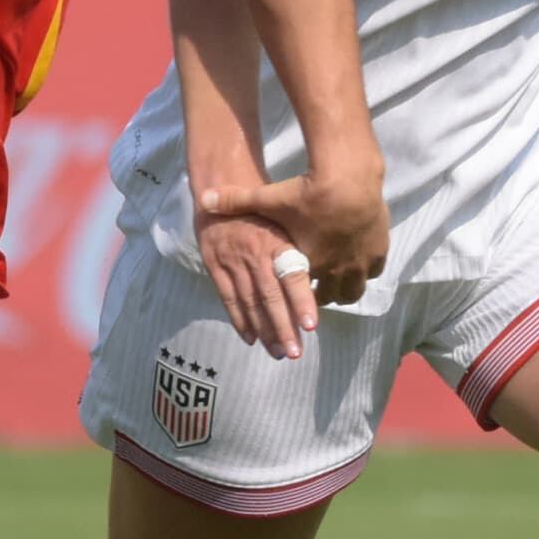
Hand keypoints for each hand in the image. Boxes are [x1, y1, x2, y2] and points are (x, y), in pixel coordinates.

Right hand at [197, 211, 322, 360]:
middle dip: (283, 327)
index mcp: (277, 242)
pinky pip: (228, 298)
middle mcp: (255, 254)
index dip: (301, 301)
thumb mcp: (284, 222)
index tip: (311, 325)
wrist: (222, 187)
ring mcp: (233, 261)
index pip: (291, 276)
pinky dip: (239, 320)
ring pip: (250, 302)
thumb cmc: (263, 210)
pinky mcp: (215, 266)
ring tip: (278, 351)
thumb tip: (322, 283)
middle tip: (295, 351)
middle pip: (270, 297)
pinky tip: (251, 338)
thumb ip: (298, 250)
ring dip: (264, 330)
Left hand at [202, 153, 385, 306]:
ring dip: (344, 291)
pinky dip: (366, 270)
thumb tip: (204, 199)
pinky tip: (360, 264)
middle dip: (319, 304)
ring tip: (336, 286)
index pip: (301, 295)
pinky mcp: (378, 249)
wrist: (349, 178)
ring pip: (354, 291)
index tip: (289, 302)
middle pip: (330, 299)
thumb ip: (236, 201)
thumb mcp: (269, 197)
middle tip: (311, 302)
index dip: (294, 302)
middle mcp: (336, 269)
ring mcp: (360, 262)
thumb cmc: (307, 191)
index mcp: (309, 264)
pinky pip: (374, 270)